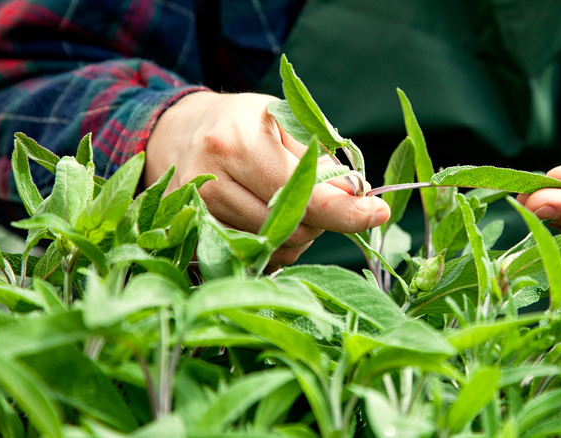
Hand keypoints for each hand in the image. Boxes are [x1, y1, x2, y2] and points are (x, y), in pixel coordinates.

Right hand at [145, 91, 389, 266]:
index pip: (304, 193)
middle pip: (292, 228)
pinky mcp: (193, 238)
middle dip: (321, 219)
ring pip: (276, 249)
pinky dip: (276, 246)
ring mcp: (197, 214)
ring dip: (300, 235)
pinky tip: (270, 220)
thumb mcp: (288, 124)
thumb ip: (323, 162)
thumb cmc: (246, 124)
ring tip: (289, 203)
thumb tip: (359, 198)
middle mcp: (211, 180)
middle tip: (318, 196)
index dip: (346, 210)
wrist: (183, 134)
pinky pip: (256, 260)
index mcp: (237, 143)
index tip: (377, 212)